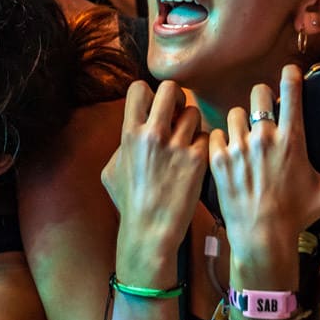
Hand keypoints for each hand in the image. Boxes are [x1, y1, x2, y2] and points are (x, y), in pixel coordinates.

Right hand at [101, 80, 208, 278]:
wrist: (150, 230)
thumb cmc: (129, 202)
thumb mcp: (111, 170)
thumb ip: (122, 145)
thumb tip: (133, 129)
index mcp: (130, 134)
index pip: (139, 89)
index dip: (149, 94)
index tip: (154, 107)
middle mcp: (153, 134)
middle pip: (171, 89)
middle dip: (176, 98)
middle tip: (177, 113)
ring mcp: (178, 146)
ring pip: (193, 112)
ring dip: (191, 123)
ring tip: (188, 140)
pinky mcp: (198, 160)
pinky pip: (207, 136)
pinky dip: (204, 143)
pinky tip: (198, 157)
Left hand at [209, 65, 319, 277]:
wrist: (262, 236)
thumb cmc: (297, 216)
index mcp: (292, 141)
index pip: (291, 95)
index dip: (291, 76)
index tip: (290, 70)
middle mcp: (264, 138)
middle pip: (257, 94)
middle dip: (262, 99)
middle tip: (263, 111)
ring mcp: (239, 147)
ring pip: (235, 113)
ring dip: (241, 122)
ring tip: (245, 136)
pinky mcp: (218, 158)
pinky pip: (215, 133)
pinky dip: (221, 140)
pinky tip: (228, 151)